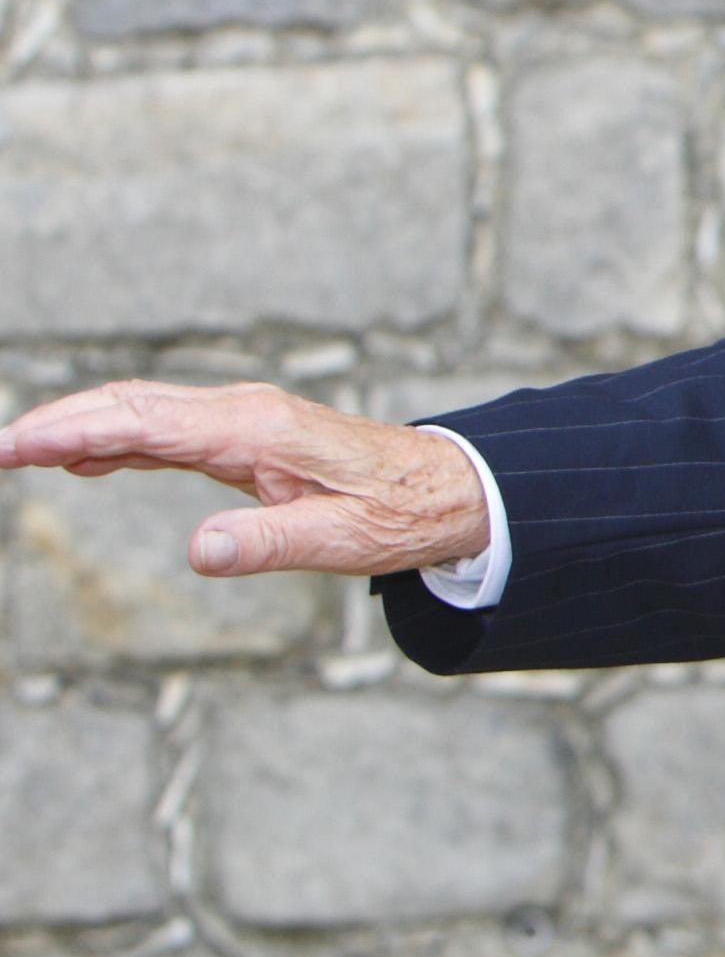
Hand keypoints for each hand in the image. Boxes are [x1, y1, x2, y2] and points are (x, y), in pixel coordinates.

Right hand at [0, 381, 486, 577]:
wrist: (448, 487)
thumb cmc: (399, 515)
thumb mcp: (340, 542)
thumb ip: (268, 545)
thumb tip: (198, 551)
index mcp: (254, 431)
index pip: (141, 422)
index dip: (68, 431)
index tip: (9, 447)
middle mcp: (243, 413)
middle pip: (129, 404)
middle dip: (55, 421)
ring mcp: (244, 420)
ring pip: (143, 411)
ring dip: (78, 426)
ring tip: (15, 451)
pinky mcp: (248, 436)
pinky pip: (168, 429)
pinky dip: (117, 437)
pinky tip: (82, 457)